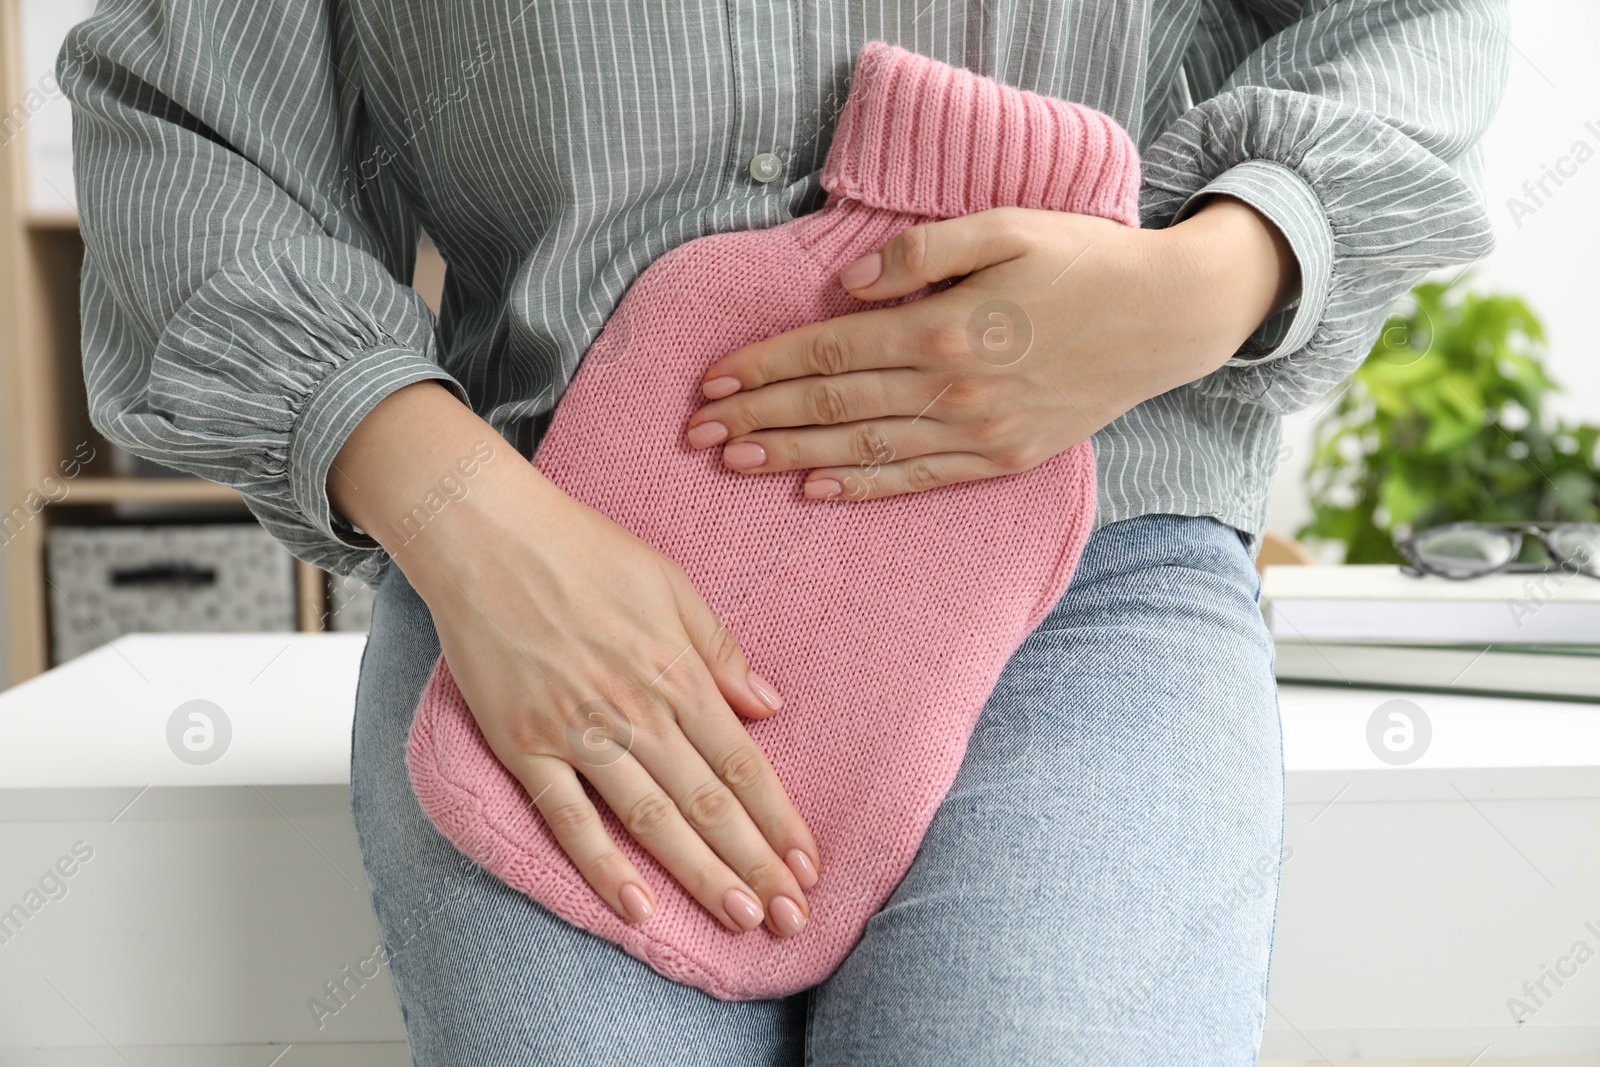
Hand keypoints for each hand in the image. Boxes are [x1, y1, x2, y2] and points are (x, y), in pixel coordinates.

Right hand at [329, 382, 820, 937]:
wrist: (486, 534)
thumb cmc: (582, 549)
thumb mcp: (671, 583)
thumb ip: (720, 650)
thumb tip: (769, 706)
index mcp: (676, 671)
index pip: (741, 763)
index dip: (779, 819)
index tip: (809, 864)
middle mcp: (636, 710)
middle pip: (708, 803)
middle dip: (756, 864)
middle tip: (792, 918)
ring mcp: (579, 732)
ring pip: (653, 820)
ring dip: (701, 875)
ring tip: (741, 919)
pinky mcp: (525, 745)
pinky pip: (569, 818)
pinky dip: (603, 867)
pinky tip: (638, 909)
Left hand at [685, 196, 1298, 499]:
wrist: (1167, 318)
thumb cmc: (1083, 260)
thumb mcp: (1006, 227)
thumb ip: (919, 253)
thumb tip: (847, 287)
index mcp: (945, 327)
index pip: (830, 350)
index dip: (765, 365)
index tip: (713, 379)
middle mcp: (953, 389)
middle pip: (832, 404)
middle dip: (758, 417)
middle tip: (697, 432)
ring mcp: (978, 432)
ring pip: (863, 449)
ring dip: (791, 456)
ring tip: (734, 462)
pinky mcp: (1001, 459)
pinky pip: (916, 479)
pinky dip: (861, 486)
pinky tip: (814, 489)